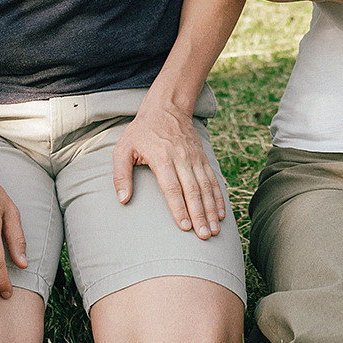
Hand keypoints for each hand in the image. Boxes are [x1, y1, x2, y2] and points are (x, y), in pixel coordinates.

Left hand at [113, 99, 228, 238]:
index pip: (172, 188)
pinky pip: (212, 180)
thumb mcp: (123, 149)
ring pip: (206, 187)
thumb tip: (123, 199)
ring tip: (214, 230)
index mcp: (162, 158)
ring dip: (212, 210)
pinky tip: (221, 213)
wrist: (167, 107)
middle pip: (193, 191)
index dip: (179, 208)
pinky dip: (218, 197)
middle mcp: (181, 159)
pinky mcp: (202, 158)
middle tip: (204, 235)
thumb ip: (121, 174)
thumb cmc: (141, 131)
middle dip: (200, 215)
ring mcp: (194, 158)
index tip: (185, 227)